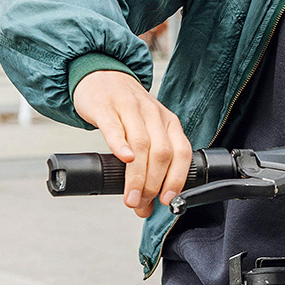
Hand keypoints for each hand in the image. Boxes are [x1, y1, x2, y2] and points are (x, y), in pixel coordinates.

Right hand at [73, 69, 191, 217]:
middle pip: (162, 153)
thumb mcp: (146, 132)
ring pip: (141, 144)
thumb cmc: (126, 110)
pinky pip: (115, 127)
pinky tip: (123, 159)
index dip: (177, 179)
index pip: (182, 153)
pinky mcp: (106, 107)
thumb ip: (149, 167)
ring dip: (137, 176)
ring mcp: (130, 108)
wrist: (102, 76)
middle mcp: (154, 114)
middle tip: (140, 203)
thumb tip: (145, 207)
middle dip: (153, 184)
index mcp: (169, 122)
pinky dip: (120, 145)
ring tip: (131, 197)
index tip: (166, 201)